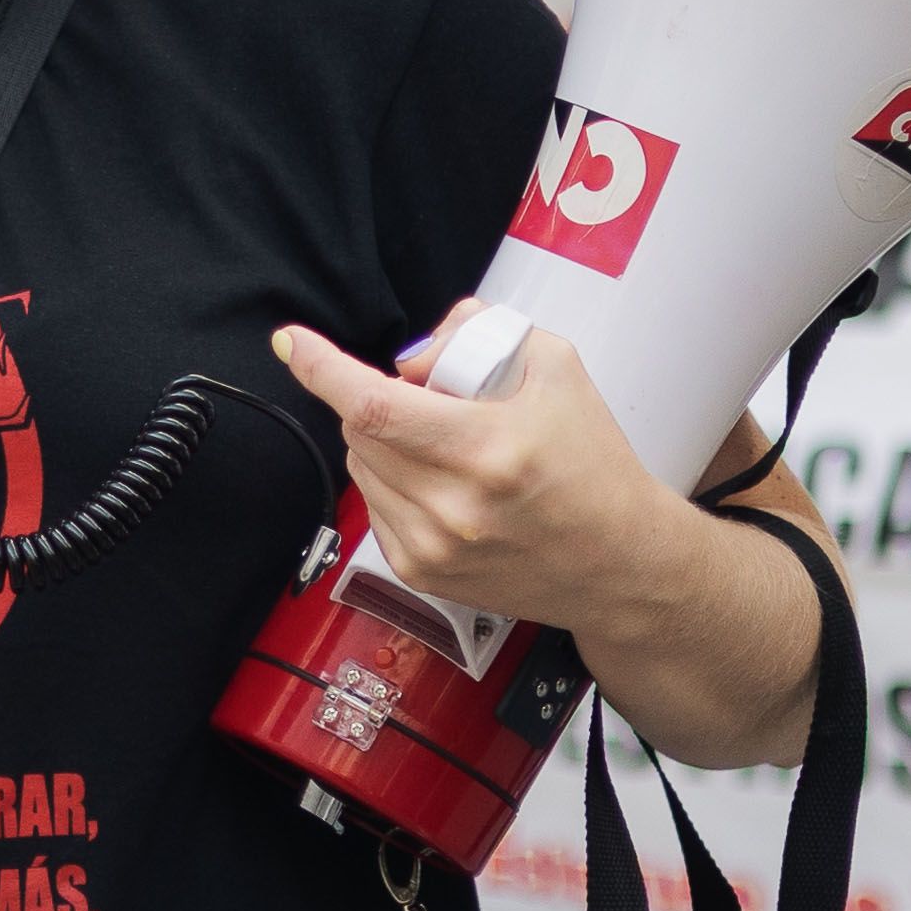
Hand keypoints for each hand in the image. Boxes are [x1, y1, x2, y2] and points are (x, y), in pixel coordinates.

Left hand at [270, 301, 691, 633]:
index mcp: (488, 449)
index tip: (292, 342)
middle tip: (434, 402)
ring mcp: (433, 547)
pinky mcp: (421, 575)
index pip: (375, 404)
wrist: (618, 563)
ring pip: (361, 467)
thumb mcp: (556, 369)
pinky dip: (393, 482)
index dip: (323, 369)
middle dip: (377, 398)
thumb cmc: (592, 465)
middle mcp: (454, 506)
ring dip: (384, 442)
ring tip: (447, 447)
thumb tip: (414, 354)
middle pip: (361, 431)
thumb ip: (481, 334)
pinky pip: (374, 506)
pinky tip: (444, 485)